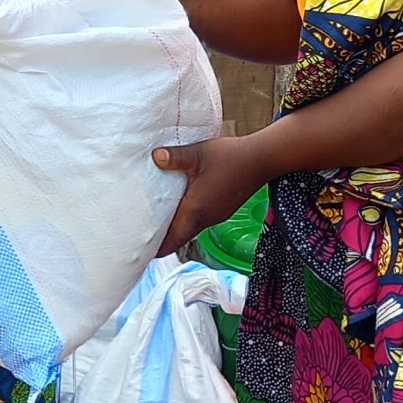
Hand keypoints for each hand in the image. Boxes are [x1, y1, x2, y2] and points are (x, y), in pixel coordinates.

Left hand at [153, 135, 266, 255]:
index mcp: (196, 211)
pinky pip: (200, 220)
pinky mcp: (223, 209)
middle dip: (162, 238)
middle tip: (142, 232)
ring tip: (157, 217)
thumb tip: (154, 156)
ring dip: (175, 227)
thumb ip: (175, 157)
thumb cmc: (231, 156)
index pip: (172, 240)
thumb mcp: (199, 153)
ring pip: (190, 229)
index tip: (140, 249)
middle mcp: (206, 219)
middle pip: (179, 237)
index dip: (155, 248)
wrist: (263, 159)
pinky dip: (187, 218)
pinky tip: (181, 204)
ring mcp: (216, 216)